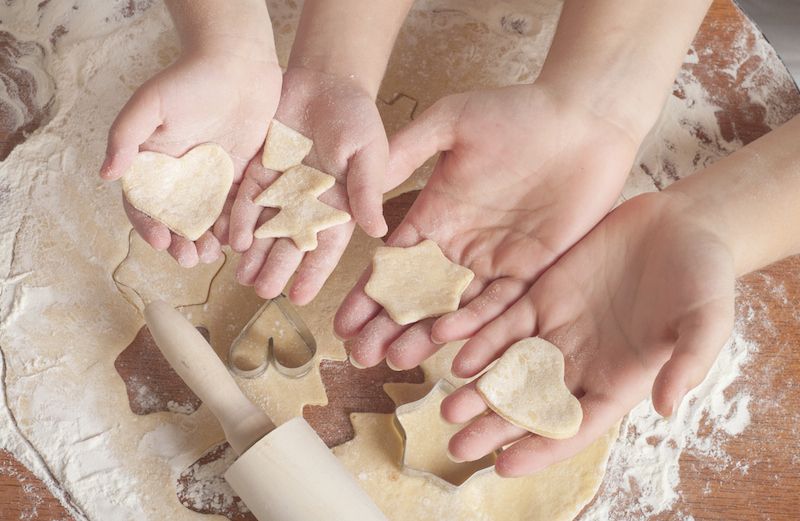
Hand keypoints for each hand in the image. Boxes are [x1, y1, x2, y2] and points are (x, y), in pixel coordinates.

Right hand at [101, 46, 280, 266]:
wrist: (238, 64)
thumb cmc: (190, 80)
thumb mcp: (151, 104)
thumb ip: (126, 137)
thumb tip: (106, 175)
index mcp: (155, 163)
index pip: (145, 203)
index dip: (149, 226)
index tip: (161, 242)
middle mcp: (183, 176)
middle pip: (178, 219)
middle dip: (182, 242)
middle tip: (191, 258)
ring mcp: (214, 178)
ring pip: (209, 220)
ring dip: (208, 241)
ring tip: (213, 254)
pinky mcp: (243, 176)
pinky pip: (238, 208)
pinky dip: (237, 226)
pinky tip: (239, 240)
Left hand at [230, 66, 388, 304]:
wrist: (325, 82)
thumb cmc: (357, 117)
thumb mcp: (370, 153)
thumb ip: (369, 191)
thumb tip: (378, 232)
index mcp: (339, 206)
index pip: (327, 247)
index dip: (314, 273)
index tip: (300, 297)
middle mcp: (308, 204)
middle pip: (291, 244)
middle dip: (277, 270)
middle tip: (263, 293)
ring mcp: (282, 189)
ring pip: (266, 229)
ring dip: (254, 254)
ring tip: (243, 278)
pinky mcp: (259, 171)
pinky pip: (247, 200)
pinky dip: (239, 219)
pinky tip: (232, 240)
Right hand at [335, 83, 639, 369]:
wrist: (584, 119)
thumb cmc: (517, 111)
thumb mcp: (451, 121)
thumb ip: (406, 151)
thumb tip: (362, 184)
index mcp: (436, 215)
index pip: (395, 264)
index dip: (369, 294)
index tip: (342, 322)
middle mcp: (461, 245)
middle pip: (419, 296)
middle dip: (389, 326)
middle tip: (362, 355)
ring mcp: (497, 261)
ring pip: (456, 309)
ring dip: (426, 335)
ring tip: (397, 360)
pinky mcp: (534, 271)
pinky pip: (503, 307)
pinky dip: (479, 328)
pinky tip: (453, 348)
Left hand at [439, 191, 735, 476]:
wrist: (684, 224)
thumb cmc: (705, 278)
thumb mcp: (707, 321)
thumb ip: (687, 363)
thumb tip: (664, 408)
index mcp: (618, 380)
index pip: (574, 425)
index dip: (540, 448)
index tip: (504, 466)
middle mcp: (582, 361)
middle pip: (531, 404)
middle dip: (495, 427)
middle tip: (458, 446)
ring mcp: (559, 327)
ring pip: (510, 367)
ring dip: (479, 388)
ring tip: (447, 407)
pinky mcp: (544, 293)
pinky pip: (505, 320)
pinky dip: (482, 337)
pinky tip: (458, 353)